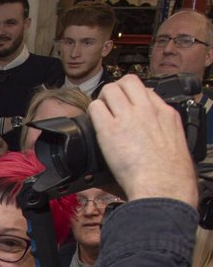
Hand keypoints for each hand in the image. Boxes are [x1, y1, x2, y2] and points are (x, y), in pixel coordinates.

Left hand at [90, 75, 198, 207]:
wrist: (163, 184)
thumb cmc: (169, 174)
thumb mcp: (174, 144)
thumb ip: (161, 133)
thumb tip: (149, 139)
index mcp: (166, 114)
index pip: (147, 91)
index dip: (133, 97)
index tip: (127, 106)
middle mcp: (147, 110)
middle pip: (128, 81)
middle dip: (116, 89)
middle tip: (110, 104)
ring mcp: (128, 117)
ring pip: (110, 89)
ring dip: (102, 99)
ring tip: (101, 113)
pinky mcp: (110, 129)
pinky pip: (95, 108)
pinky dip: (91, 113)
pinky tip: (93, 124)